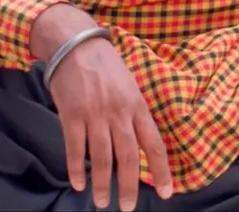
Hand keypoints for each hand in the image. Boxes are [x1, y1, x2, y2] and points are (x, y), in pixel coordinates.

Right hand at [47, 35, 175, 210]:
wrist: (76, 42)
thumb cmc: (106, 64)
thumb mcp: (130, 85)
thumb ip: (134, 113)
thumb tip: (140, 143)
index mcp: (138, 105)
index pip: (154, 144)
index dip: (162, 170)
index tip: (167, 193)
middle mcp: (119, 113)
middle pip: (128, 157)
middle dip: (129, 186)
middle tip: (127, 208)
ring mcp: (95, 114)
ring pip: (101, 158)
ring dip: (101, 183)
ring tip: (102, 202)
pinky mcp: (71, 114)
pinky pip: (74, 148)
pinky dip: (75, 168)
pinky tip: (77, 184)